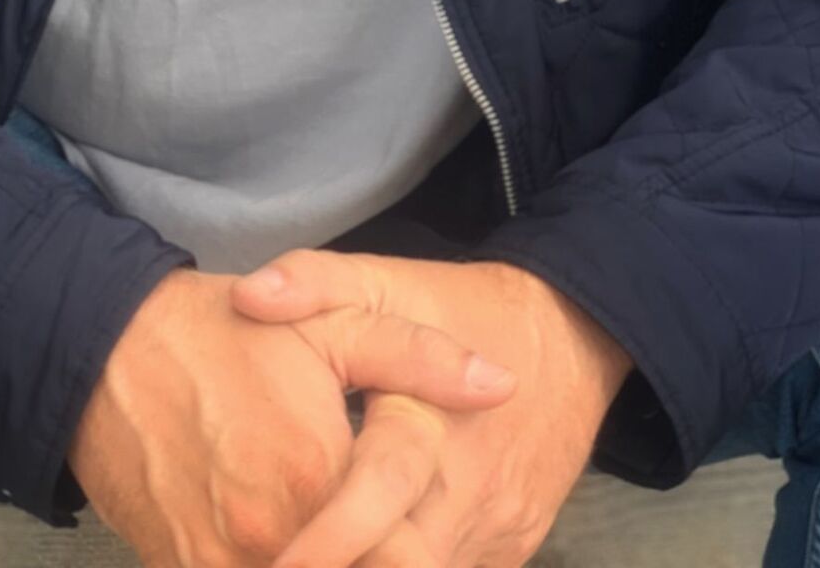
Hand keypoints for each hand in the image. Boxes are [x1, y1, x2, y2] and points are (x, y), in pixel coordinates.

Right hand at [66, 262, 518, 567]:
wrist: (104, 350)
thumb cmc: (222, 334)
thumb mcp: (330, 323)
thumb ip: (421, 360)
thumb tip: (503, 384)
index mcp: (320, 476)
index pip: (407, 556)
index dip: (428, 551)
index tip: (434, 532)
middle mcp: (272, 538)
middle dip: (388, 554)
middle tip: (402, 533)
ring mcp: (222, 565)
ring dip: (336, 560)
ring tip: (350, 531)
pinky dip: (278, 566)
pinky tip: (299, 541)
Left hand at [228, 250, 634, 567]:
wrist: (571, 334)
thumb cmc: (460, 308)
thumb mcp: (385, 279)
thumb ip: (316, 283)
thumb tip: (248, 297)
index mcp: (430, 421)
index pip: (379, 489)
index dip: (326, 537)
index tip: (277, 560)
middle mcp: (468, 488)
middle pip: (402, 558)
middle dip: (347, 560)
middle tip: (280, 559)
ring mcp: (496, 529)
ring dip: (376, 565)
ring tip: (316, 548)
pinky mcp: (511, 549)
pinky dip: (409, 563)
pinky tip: (375, 547)